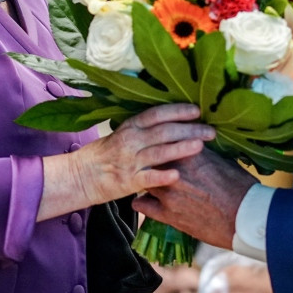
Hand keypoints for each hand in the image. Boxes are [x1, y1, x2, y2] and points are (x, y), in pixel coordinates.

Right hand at [39, 104, 214, 220]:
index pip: (156, 114)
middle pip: (163, 131)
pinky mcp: (128, 181)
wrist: (81, 176)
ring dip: (181, 148)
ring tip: (201, 145)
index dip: (177, 111)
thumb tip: (173, 120)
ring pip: (159, 152)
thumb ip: (145, 129)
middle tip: (210, 131)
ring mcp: (130, 161)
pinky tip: (177, 175)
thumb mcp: (123, 134)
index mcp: (130, 127)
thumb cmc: (106, 154)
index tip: (197, 110)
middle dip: (189, 129)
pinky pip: (148, 178)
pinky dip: (162, 176)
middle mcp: (130, 141)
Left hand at [133, 148, 256, 248]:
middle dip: (151, 158)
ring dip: (147, 178)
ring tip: (151, 180)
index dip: (164, 142)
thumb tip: (194, 146)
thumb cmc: (241, 187)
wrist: (246, 218)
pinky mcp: (167, 214)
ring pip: (143, 179)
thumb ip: (202, 153)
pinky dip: (143, 200)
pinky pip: (141, 203)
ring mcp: (168, 193)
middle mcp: (173, 170)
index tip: (164, 144)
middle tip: (154, 161)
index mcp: (189, 152)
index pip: (164, 139)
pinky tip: (147, 199)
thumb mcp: (223, 160)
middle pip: (150, 157)